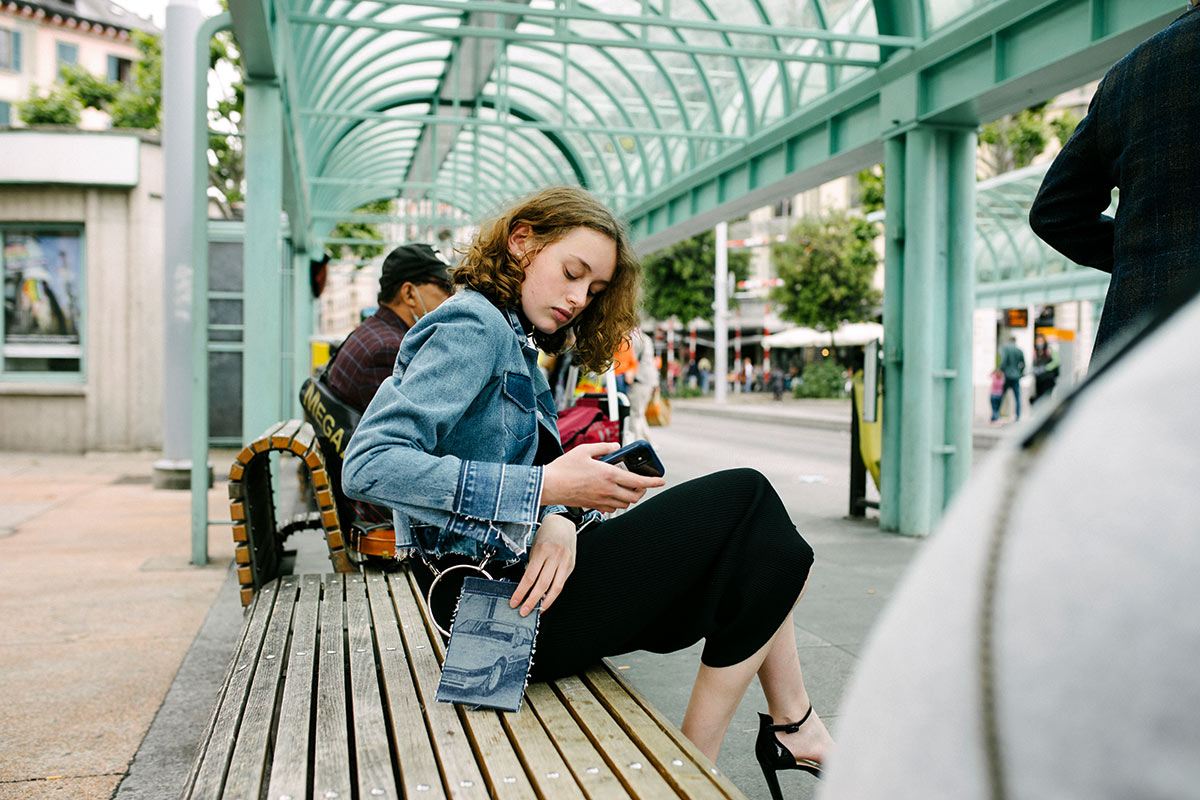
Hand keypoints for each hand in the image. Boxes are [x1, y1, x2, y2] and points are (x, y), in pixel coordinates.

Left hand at [510, 514, 576, 615]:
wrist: (562, 524)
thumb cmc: (546, 535)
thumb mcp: (535, 547)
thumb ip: (532, 565)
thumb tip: (525, 586)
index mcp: (542, 550)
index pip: (529, 577)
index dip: (521, 592)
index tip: (514, 602)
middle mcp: (555, 556)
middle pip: (542, 585)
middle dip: (531, 601)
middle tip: (523, 611)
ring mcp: (565, 561)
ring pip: (555, 587)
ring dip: (545, 602)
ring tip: (536, 611)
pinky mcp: (571, 566)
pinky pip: (561, 583)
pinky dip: (553, 594)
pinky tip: (547, 601)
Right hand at [540, 442, 664, 512]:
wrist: (549, 486)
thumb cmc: (564, 468)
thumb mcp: (584, 450)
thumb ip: (603, 447)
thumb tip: (616, 446)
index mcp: (608, 474)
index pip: (638, 482)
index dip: (653, 482)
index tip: (661, 480)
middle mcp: (608, 490)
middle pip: (635, 496)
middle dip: (643, 490)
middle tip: (642, 483)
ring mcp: (601, 500)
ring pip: (625, 504)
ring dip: (631, 497)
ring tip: (628, 488)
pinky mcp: (594, 506)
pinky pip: (613, 508)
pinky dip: (618, 502)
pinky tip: (613, 494)